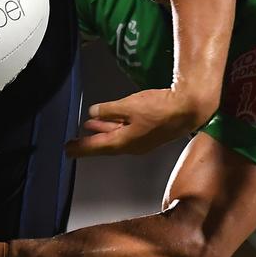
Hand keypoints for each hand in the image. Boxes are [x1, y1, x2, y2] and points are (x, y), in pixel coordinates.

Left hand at [65, 87, 212, 156]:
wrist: (188, 109)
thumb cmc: (159, 109)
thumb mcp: (129, 106)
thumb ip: (109, 110)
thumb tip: (93, 113)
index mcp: (125, 142)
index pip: (97, 146)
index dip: (81, 147)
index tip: (67, 150)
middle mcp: (132, 145)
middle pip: (105, 144)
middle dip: (88, 142)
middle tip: (72, 144)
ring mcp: (141, 140)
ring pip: (116, 137)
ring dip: (102, 132)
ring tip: (87, 127)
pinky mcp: (148, 132)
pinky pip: (125, 131)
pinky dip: (114, 127)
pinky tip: (109, 120)